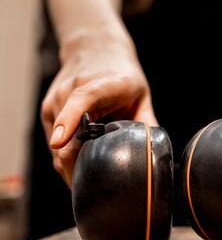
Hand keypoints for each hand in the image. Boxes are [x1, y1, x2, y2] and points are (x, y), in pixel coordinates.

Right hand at [41, 33, 157, 186]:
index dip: (69, 119)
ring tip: (94, 179)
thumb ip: (147, 120)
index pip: (80, 99)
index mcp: (99, 85)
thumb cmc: (121, 74)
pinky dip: (66, 157)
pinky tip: (83, 164)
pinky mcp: (47, 111)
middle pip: (65, 136)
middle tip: (99, 189)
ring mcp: (55, 101)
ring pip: (57, 146)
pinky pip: (54, 143)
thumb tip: (156, 151)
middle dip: (78, 167)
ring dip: (71, 166)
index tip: (59, 142)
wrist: (95, 49)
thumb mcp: (141, 92)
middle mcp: (70, 91)